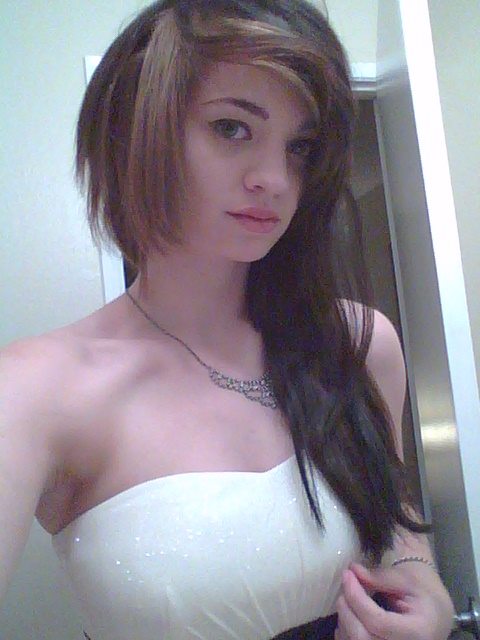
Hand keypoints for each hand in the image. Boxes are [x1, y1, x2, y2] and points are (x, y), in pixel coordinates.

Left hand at [334, 562, 454, 639]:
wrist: (436, 615)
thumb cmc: (424, 594)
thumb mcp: (407, 580)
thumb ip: (379, 577)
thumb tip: (352, 570)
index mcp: (418, 632)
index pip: (378, 622)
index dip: (357, 598)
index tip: (347, 574)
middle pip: (363, 638)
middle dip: (347, 611)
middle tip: (344, 587)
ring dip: (344, 621)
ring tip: (347, 599)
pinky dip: (346, 632)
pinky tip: (350, 615)